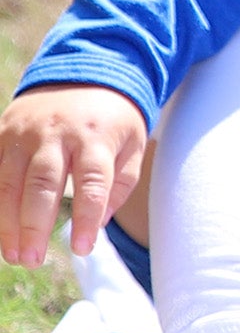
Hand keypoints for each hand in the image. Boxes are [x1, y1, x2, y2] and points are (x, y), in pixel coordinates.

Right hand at [0, 83, 147, 263]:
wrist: (85, 72)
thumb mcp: (132, 145)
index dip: (87, 217)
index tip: (83, 249)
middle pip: (42, 183)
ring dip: (7, 222)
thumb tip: (98, 225)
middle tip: (33, 260)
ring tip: (14, 255)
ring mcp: (24, 131)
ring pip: (9, 180)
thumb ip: (120, 185)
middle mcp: (56, 133)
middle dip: (34, 225)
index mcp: (95, 137)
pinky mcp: (3, 131)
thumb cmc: (113, 120)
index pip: (92, 182)